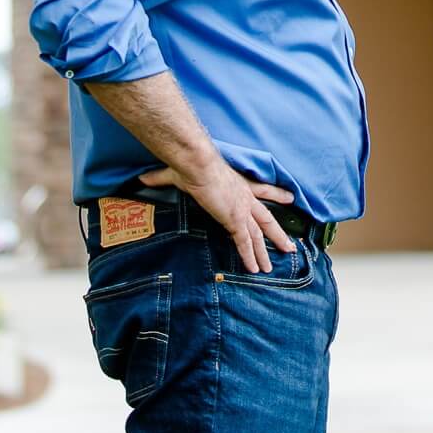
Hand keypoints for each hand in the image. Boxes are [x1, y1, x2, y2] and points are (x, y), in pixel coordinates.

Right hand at [140, 163, 295, 273]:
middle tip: (289, 246)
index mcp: (239, 184)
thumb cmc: (191, 165)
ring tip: (272, 267)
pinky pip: (244, 242)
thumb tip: (142, 178)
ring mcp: (242, 209)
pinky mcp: (235, 219)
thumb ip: (161, 177)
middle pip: (267, 218)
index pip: (263, 190)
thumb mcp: (178, 172)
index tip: (290, 199)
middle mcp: (245, 197)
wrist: (198, 164)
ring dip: (264, 252)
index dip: (276, 195)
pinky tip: (254, 269)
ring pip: (258, 235)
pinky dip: (249, 256)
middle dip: (278, 234)